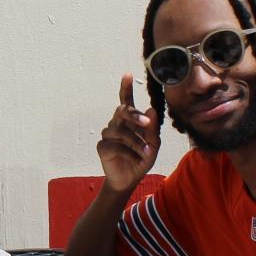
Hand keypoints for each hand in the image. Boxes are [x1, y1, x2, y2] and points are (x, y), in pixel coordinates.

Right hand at [98, 72, 160, 191]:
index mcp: (130, 121)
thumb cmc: (141, 159)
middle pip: (122, 111)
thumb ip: (152, 129)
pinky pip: (114, 145)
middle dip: (134, 114)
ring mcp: (108, 135)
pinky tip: (137, 160)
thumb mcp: (153, 145)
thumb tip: (151, 110)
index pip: (126, 102)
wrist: (130, 180)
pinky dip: (129, 153)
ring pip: (119, 130)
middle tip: (146, 122)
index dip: (125, 88)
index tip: (127, 75)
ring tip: (146, 152)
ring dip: (135, 141)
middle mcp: (118, 124)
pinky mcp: (103, 147)